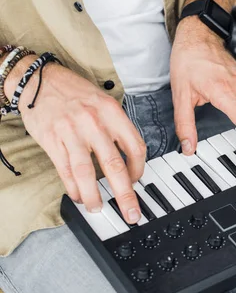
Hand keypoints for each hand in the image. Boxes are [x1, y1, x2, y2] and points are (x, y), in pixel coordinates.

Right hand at [6, 61, 145, 222]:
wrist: (39, 79)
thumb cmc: (75, 92)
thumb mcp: (104, 102)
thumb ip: (117, 127)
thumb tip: (130, 158)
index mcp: (112, 112)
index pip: (135, 147)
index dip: (138, 169)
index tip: (136, 180)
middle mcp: (94, 123)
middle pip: (114, 166)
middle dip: (125, 194)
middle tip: (131, 212)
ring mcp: (72, 133)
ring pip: (87, 173)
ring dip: (94, 196)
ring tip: (98, 208)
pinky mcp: (52, 141)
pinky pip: (66, 170)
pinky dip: (73, 187)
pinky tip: (79, 196)